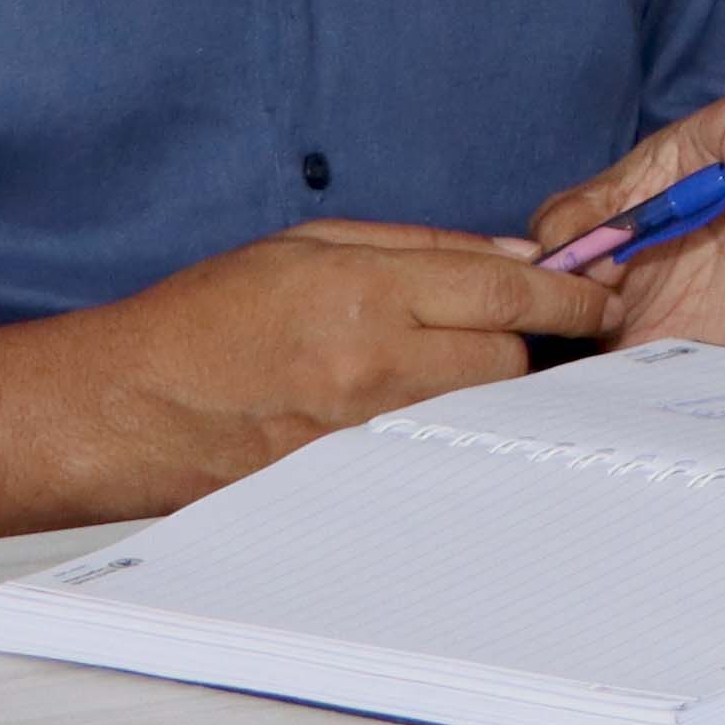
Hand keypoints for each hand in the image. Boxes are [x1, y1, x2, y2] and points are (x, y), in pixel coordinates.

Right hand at [41, 220, 595, 513]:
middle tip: (513, 333)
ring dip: (484, 390)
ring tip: (454, 374)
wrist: (125, 406)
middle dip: (523, 343)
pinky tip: (419, 417)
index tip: (598, 294)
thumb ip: (421, 248)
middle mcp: (373, 365)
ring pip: (478, 410)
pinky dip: (442, 430)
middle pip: (510, 360)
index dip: (568, 293)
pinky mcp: (351, 479)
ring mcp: (364, 431)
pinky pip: (432, 450)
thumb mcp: (309, 245)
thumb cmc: (207, 316)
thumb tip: (516, 256)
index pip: (506, 292)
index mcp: (365, 292)